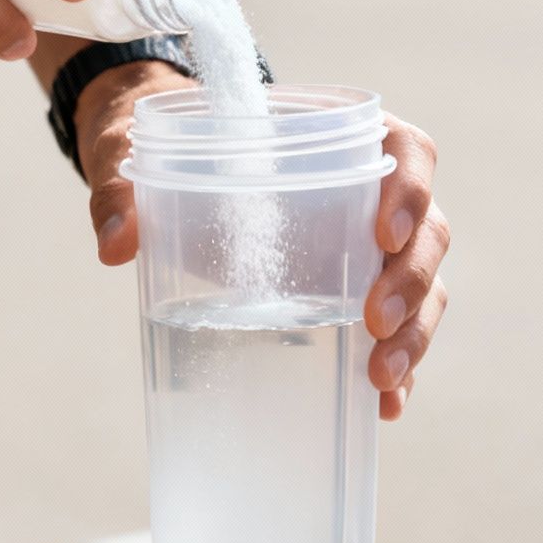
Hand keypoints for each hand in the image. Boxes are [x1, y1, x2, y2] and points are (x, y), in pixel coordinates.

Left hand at [78, 67, 449, 420]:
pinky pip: (396, 330)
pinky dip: (397, 370)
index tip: (384, 233)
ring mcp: (367, 247)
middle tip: (376, 324)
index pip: (406, 149)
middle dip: (412, 282)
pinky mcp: (353, 292)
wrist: (165, 177)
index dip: (411, 188)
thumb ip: (121, 189)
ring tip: (381, 380)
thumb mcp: (131, 153)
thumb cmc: (164, 151)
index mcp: (336, 135)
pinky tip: (383, 407)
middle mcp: (369, 190)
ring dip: (415, 334)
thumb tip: (115, 245)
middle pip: (427, 230)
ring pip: (423, 286)